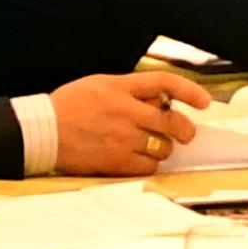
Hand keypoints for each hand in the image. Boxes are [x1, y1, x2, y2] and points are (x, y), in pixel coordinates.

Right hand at [51, 68, 210, 172]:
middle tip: (185, 133)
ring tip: (154, 146)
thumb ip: (130, 90)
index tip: (204, 101)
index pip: (164, 83)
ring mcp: (122, 137)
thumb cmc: (69, 106)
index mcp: (121, 87)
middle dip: (185, 129)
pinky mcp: (115, 160)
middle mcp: (125, 111)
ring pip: (163, 146)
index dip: (189, 90)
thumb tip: (160, 100)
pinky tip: (142, 160)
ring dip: (164, 147)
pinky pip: (148, 165)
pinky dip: (151, 164)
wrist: (42, 131)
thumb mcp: (100, 85)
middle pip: (172, 120)